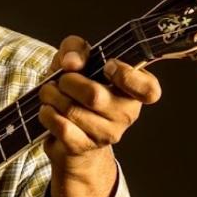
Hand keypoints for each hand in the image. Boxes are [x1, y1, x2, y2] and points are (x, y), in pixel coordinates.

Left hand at [38, 36, 161, 196]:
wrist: (68, 135)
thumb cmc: (77, 91)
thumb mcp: (78, 60)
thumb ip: (76, 48)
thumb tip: (72, 62)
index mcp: (133, 92)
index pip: (149, 90)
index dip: (127, 75)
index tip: (107, 66)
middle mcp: (126, 115)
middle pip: (94, 95)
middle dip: (67, 82)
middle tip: (61, 80)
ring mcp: (106, 134)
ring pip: (72, 110)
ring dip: (52, 96)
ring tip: (50, 94)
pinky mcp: (83, 147)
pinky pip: (61, 126)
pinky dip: (47, 114)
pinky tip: (48, 111)